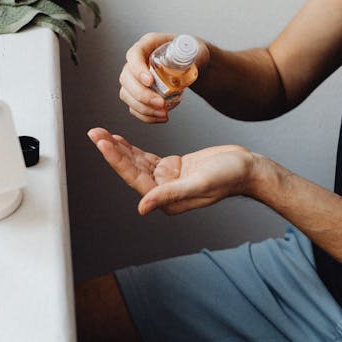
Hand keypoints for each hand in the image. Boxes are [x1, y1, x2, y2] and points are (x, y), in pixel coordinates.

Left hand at [88, 127, 255, 214]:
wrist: (247, 169)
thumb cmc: (229, 176)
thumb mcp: (199, 183)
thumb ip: (170, 194)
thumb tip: (142, 208)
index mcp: (166, 200)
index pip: (134, 178)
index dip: (117, 160)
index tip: (102, 143)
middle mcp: (163, 192)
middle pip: (130, 169)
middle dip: (111, 151)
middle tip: (93, 133)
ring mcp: (167, 180)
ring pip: (136, 162)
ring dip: (118, 148)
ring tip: (100, 133)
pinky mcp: (172, 168)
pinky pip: (146, 158)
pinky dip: (132, 149)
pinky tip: (119, 140)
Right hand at [119, 33, 209, 122]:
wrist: (193, 65)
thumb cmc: (192, 53)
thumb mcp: (195, 49)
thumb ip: (192, 54)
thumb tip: (189, 61)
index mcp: (148, 44)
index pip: (134, 55)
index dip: (138, 69)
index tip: (150, 81)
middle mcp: (137, 61)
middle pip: (126, 78)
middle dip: (142, 95)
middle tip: (161, 103)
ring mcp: (135, 79)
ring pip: (127, 95)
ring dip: (143, 108)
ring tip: (164, 113)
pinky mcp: (138, 94)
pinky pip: (134, 107)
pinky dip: (146, 116)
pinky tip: (161, 117)